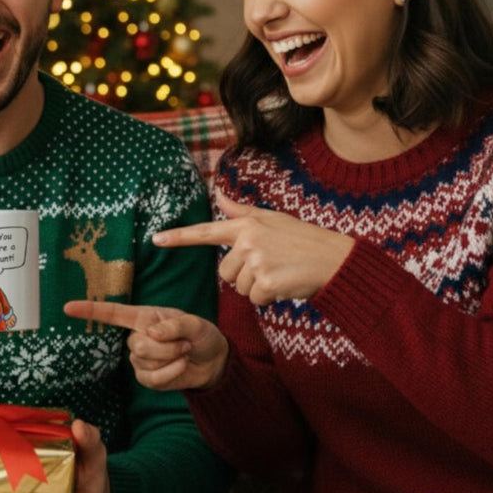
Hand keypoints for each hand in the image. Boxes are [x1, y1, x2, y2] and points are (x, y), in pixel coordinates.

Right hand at [65, 301, 227, 390]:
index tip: (67, 308)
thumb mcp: (196, 324)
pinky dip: (171, 374)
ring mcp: (139, 359)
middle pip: (137, 346)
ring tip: (183, 352)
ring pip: (145, 362)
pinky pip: (152, 379)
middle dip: (166, 347)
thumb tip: (150, 333)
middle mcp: (136, 337)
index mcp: (143, 317)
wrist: (211, 361)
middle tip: (184, 343)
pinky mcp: (146, 378)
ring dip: (171, 359)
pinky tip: (181, 366)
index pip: (112, 313)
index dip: (89, 310)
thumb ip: (175, 325)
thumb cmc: (201, 335)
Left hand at [153, 192, 353, 304]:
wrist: (336, 260)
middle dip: (244, 277)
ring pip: (239, 288)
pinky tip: (285, 286)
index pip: (206, 232)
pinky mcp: (266, 281)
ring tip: (280, 274)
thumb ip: (242, 211)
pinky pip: (254, 299)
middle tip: (271, 268)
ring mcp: (257, 260)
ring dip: (257, 289)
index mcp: (247, 225)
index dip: (179, 237)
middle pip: (225, 273)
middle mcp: (248, 240)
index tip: (156, 240)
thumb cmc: (304, 240)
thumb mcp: (272, 219)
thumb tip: (218, 193)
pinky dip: (268, 299)